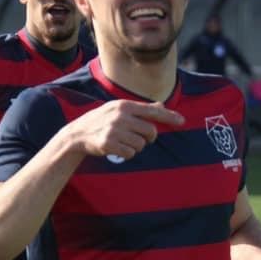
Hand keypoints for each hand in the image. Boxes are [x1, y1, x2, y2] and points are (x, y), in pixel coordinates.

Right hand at [63, 100, 183, 160]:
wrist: (78, 134)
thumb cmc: (102, 120)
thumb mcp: (119, 109)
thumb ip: (141, 109)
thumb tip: (161, 105)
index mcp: (124, 105)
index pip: (152, 111)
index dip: (169, 117)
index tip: (182, 121)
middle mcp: (121, 116)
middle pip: (150, 131)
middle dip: (148, 138)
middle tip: (138, 138)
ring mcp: (114, 130)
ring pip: (141, 144)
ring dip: (135, 147)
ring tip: (122, 142)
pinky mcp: (109, 143)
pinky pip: (130, 153)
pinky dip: (126, 154)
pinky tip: (116, 149)